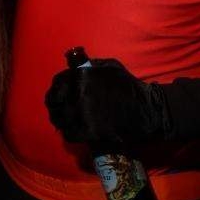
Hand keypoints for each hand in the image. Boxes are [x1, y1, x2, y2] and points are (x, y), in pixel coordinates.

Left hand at [45, 58, 167, 145]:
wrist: (145, 109)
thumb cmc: (129, 85)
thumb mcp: (110, 66)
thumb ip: (90, 66)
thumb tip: (76, 65)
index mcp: (80, 76)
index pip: (57, 83)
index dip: (55, 90)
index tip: (57, 95)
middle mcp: (76, 94)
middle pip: (54, 103)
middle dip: (56, 106)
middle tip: (60, 111)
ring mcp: (80, 114)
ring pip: (59, 120)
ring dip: (61, 121)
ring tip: (66, 122)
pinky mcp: (87, 131)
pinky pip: (68, 134)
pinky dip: (70, 133)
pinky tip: (75, 131)